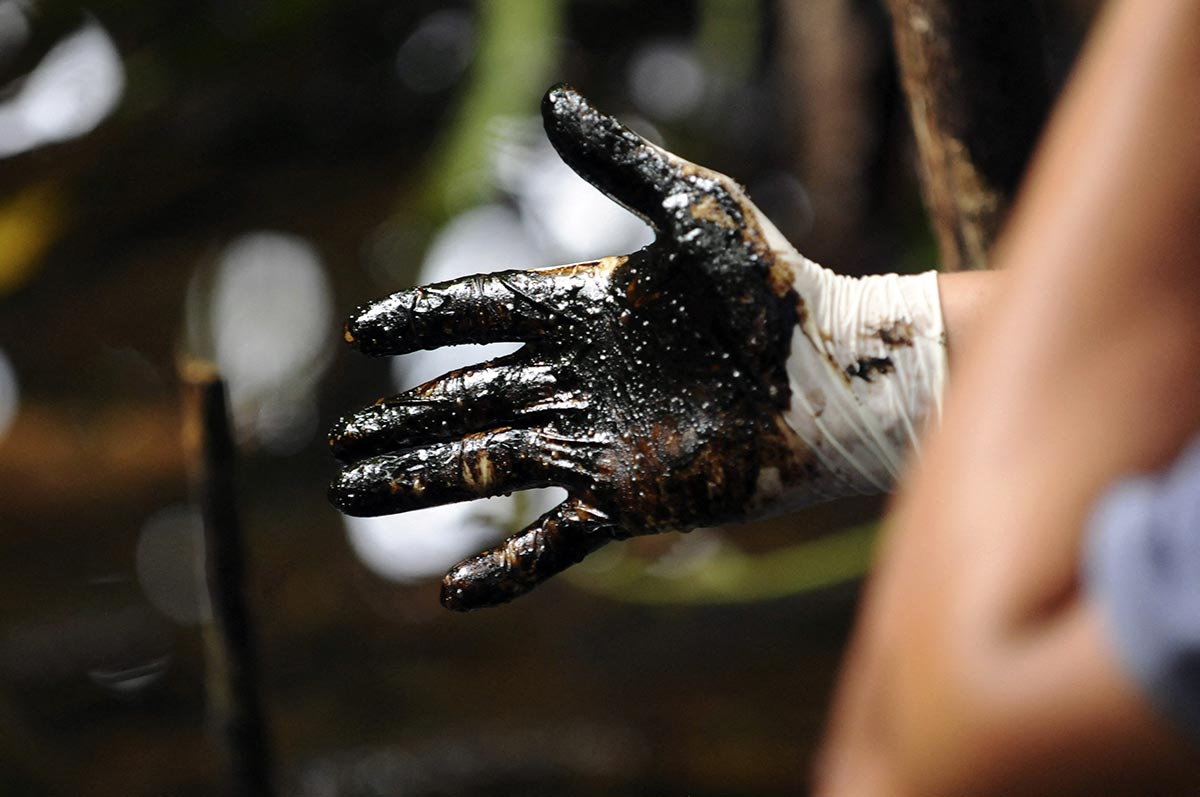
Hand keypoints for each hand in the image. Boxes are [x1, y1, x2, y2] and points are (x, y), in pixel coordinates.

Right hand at [328, 85, 945, 610]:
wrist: (836, 376)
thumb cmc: (773, 285)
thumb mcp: (695, 207)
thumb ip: (620, 162)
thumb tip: (549, 102)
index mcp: (582, 310)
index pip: (479, 314)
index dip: (419, 321)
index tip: (357, 332)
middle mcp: (577, 379)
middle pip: (464, 399)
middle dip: (400, 422)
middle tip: (339, 442)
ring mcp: (596, 442)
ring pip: (486, 464)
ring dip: (420, 481)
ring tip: (353, 495)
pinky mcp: (627, 499)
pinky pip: (551, 540)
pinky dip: (502, 568)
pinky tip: (450, 595)